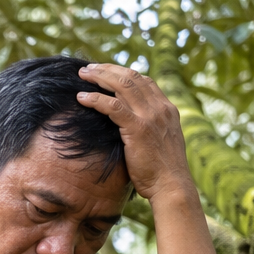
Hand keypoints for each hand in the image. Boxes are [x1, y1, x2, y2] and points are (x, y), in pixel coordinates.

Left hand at [75, 63, 194, 203]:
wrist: (171, 185)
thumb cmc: (161, 170)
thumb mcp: (160, 141)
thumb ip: (150, 127)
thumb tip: (131, 124)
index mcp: (167, 109)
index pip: (144, 80)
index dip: (122, 73)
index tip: (105, 72)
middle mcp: (160, 108)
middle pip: (131, 77)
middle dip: (107, 69)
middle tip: (88, 68)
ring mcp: (150, 117)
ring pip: (122, 86)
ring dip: (99, 77)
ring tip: (82, 75)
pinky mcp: (138, 129)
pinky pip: (113, 107)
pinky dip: (96, 99)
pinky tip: (81, 97)